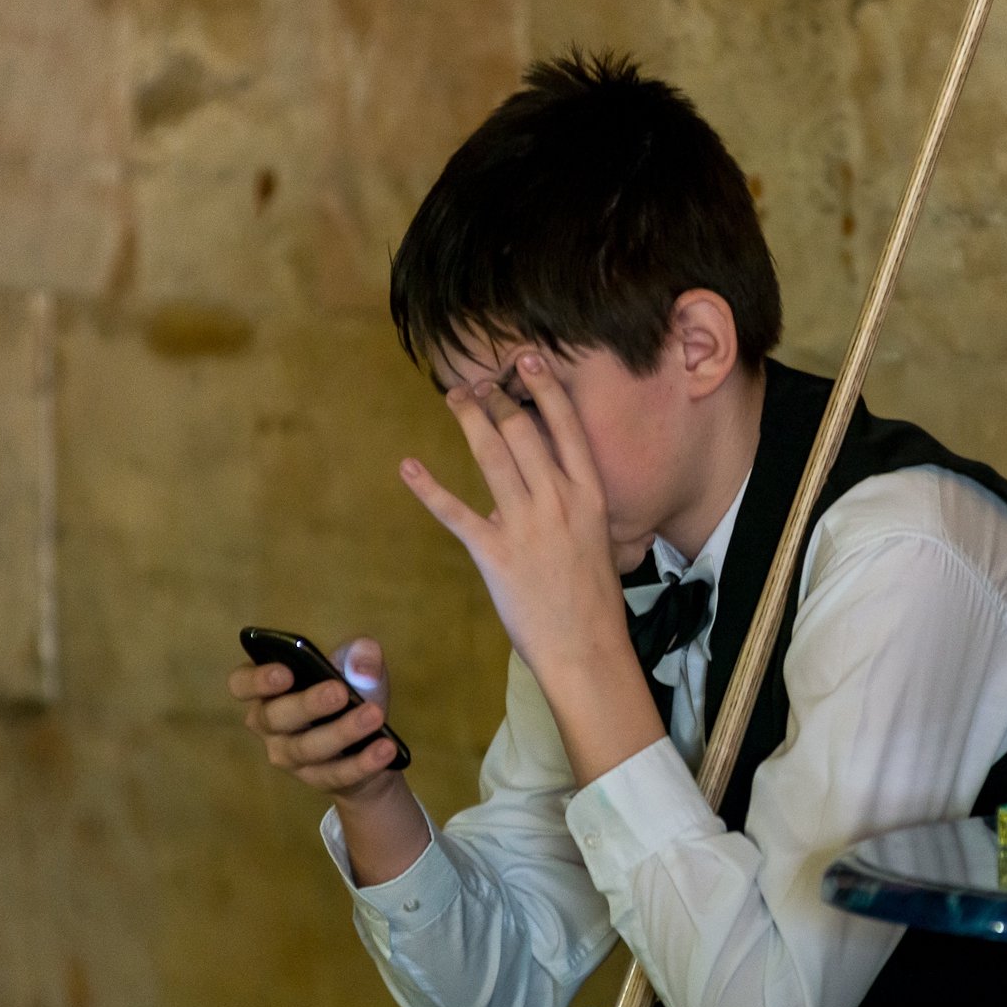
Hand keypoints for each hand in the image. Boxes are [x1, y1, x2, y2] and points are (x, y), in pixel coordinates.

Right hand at [228, 635, 406, 795]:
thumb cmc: (349, 698)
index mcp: (268, 690)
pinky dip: (364, 762)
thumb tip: (364, 652)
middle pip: (274, 717)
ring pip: (307, 748)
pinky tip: (385, 748)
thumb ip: (359, 658)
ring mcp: (290, 757)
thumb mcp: (359, 672)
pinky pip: (337, 773)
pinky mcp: (318, 780)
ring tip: (374, 716)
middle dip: (307, 704)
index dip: (257, 680)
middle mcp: (270, 725)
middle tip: (338, 692)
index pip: (241, 684)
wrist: (370, 748)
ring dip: (342, 732)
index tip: (285, 672)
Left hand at [399, 353, 637, 685]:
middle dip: (496, 399)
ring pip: (492, 455)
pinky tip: (409, 466)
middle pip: (523, 431)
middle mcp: (559, 501)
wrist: (587, 648)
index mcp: (589, 495)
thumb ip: (570, 507)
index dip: (544, 387)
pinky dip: (429, 487)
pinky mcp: (494, 552)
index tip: (527, 359)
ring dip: (469, 419)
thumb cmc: (594, 598)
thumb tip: (535, 489)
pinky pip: (456, 512)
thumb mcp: (597, 539)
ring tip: (453, 396)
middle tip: (477, 383)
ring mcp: (526, 525)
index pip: (566, 427)